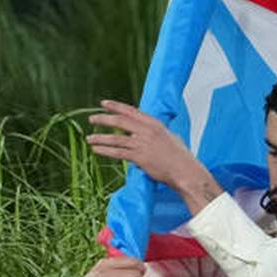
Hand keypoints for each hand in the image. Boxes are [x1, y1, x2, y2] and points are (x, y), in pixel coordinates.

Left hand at [86, 100, 222, 213]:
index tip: (104, 103)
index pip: (131, 111)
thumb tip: (147, 134)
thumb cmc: (181, 157)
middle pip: (120, 122)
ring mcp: (142, 144)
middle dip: (104, 119)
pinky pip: (118, 153)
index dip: (116, 106)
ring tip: (89, 138)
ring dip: (100, 138)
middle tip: (92, 119)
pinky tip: (96, 150)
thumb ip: (157, 134)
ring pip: (116, 139)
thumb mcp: (170, 138)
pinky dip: (105, 151)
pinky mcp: (140, 158)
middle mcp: (147, 131)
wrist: (186, 172)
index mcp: (154, 124)